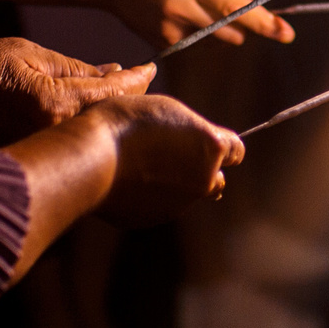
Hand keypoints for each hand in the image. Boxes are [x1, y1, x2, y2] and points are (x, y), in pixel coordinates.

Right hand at [0, 38, 152, 150]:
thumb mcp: (22, 54)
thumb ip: (71, 67)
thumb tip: (112, 74)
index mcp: (54, 104)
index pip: (113, 93)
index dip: (136, 79)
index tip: (151, 68)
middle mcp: (53, 135)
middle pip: (108, 119)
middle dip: (127, 101)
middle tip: (141, 83)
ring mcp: (42, 153)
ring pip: (91, 134)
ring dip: (107, 117)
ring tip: (118, 98)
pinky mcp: (31, 163)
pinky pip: (69, 147)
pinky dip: (82, 132)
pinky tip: (86, 119)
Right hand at [78, 93, 244, 224]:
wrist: (92, 157)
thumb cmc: (126, 123)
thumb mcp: (165, 109)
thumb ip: (191, 128)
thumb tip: (194, 139)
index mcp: (211, 147)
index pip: (236, 150)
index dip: (222, 146)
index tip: (210, 142)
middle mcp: (203, 180)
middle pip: (217, 179)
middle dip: (203, 171)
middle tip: (175, 155)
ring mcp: (180, 204)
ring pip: (185, 194)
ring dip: (173, 183)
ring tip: (140, 162)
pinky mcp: (154, 218)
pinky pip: (158, 205)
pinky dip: (149, 196)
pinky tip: (126, 178)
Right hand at [93, 0, 294, 49]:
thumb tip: (251, 4)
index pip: (235, 6)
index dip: (263, 22)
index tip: (286, 33)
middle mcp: (180, 5)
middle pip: (231, 30)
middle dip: (242, 22)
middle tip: (230, 3)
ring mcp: (168, 27)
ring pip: (216, 38)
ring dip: (219, 25)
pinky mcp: (161, 41)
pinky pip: (197, 42)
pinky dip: (198, 29)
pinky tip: (178, 10)